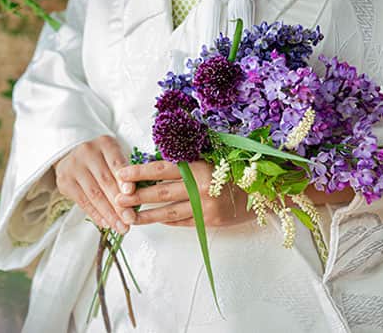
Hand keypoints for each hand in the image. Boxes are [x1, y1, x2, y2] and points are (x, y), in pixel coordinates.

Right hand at [53, 135, 135, 233]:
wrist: (73, 153)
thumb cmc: (103, 158)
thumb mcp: (116, 157)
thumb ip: (125, 174)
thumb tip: (135, 198)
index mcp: (105, 143)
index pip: (116, 163)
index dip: (123, 179)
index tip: (131, 193)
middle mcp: (87, 152)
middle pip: (105, 181)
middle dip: (119, 203)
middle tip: (130, 219)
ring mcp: (73, 166)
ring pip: (94, 194)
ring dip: (109, 214)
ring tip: (121, 227)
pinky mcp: (64, 181)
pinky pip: (82, 201)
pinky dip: (96, 214)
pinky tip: (106, 224)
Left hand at [115, 160, 255, 226]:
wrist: (264, 191)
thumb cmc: (235, 171)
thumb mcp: (211, 160)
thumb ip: (187, 164)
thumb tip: (155, 169)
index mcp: (198, 166)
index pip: (162, 169)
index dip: (139, 172)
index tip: (122, 174)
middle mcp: (200, 186)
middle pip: (161, 192)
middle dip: (137, 196)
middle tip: (118, 199)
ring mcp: (205, 206)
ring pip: (168, 212)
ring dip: (147, 214)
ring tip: (130, 216)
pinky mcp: (210, 221)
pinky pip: (182, 222)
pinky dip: (167, 221)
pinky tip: (155, 220)